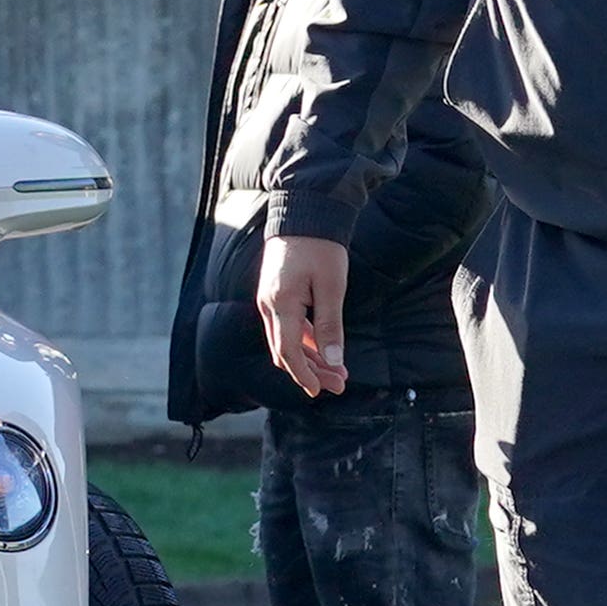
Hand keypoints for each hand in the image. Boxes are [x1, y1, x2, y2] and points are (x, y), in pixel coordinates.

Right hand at [258, 236, 352, 396]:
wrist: (304, 214)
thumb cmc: (321, 248)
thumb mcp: (332, 287)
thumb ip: (330, 325)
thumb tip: (334, 360)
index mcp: (280, 304)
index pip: (287, 351)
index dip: (303, 375)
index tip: (319, 391)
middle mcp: (268, 305)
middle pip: (285, 350)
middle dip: (311, 371)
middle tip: (339, 385)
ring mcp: (269, 300)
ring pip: (286, 340)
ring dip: (310, 358)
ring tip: (337, 371)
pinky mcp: (275, 294)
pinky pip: (287, 326)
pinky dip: (305, 341)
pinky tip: (324, 349)